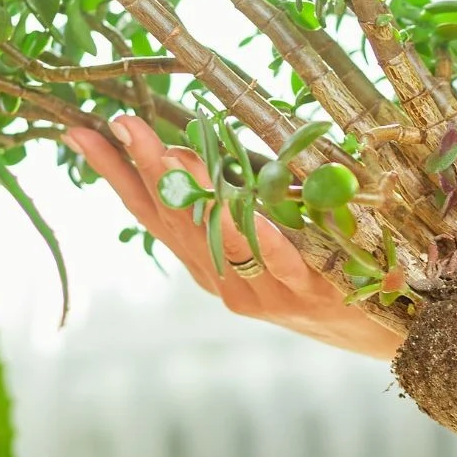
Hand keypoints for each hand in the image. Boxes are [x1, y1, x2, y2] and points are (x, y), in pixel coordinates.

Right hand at [65, 115, 404, 360]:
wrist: (375, 331)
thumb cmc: (316, 271)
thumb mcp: (266, 232)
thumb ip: (232, 198)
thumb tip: (192, 150)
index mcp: (207, 260)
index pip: (150, 211)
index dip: (115, 175)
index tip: (81, 134)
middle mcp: (221, 278)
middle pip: (173, 219)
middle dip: (143, 169)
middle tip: (119, 124)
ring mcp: (258, 290)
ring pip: (214, 237)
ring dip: (190, 191)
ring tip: (166, 151)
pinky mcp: (302, 293)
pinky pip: (274, 260)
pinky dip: (254, 232)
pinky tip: (235, 206)